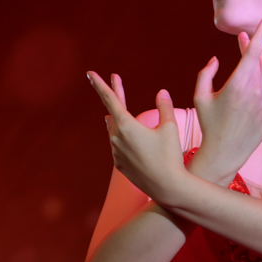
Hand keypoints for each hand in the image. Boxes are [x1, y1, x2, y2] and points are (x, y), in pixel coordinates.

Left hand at [87, 73, 188, 207]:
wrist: (167, 187)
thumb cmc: (170, 156)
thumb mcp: (170, 127)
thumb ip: (164, 107)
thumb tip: (161, 92)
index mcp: (127, 125)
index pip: (110, 99)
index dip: (101, 84)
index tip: (90, 74)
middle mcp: (116, 138)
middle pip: (112, 112)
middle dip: (114, 95)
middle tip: (113, 80)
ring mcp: (116, 153)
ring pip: (114, 130)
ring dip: (118, 119)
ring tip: (117, 110)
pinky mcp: (119, 165)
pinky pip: (118, 146)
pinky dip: (122, 138)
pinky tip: (127, 138)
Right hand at [191, 19, 261, 183]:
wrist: (225, 152)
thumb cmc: (209, 124)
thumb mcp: (200, 97)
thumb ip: (205, 74)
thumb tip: (216, 59)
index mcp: (236, 85)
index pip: (252, 53)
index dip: (259, 35)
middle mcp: (255, 91)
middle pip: (258, 59)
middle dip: (251, 45)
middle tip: (243, 37)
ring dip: (260, 57)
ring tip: (252, 50)